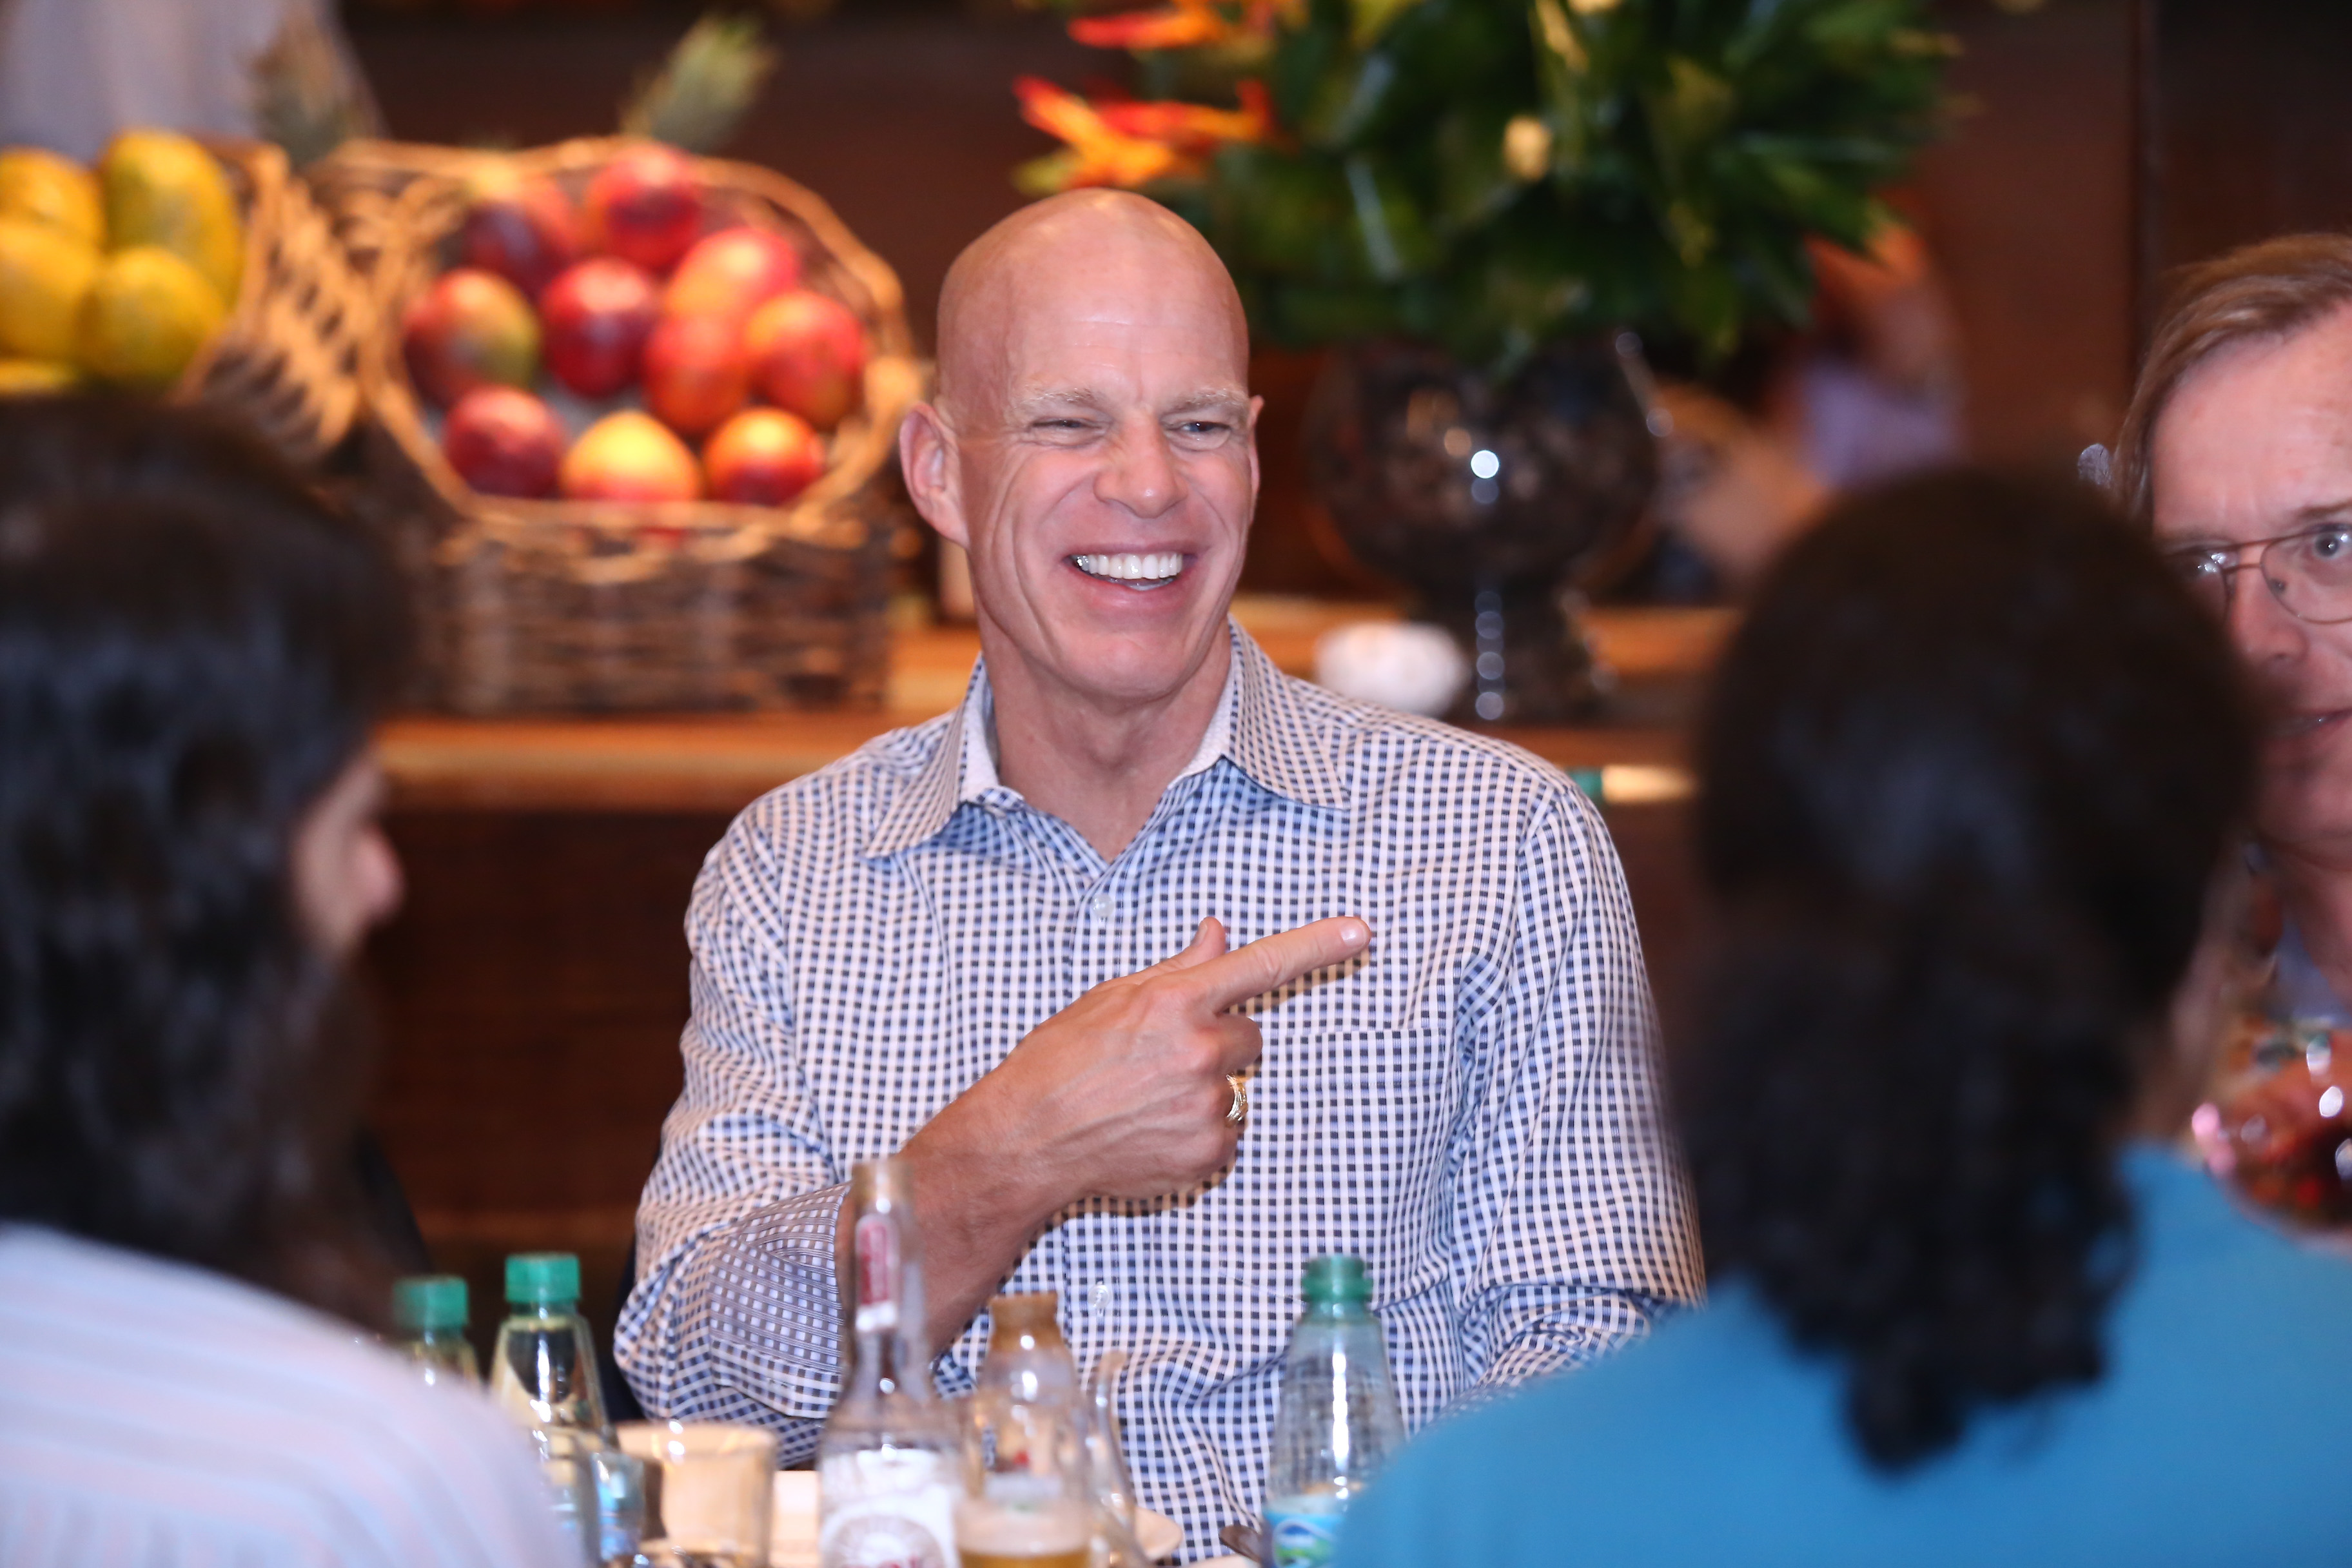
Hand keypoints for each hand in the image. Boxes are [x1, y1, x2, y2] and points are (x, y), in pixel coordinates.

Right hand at [892, 913, 1369, 1348]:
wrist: (1027, 1139)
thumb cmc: (1060, 1060)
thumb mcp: (1112, 998)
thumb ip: (1178, 969)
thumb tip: (1219, 933)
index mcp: (1175, 1001)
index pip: (1260, 964)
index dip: (1316, 945)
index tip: (1359, 931)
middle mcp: (1199, 1050)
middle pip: (1251, 1036)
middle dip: (1219, 1041)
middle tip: (1164, 1056)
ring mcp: (1207, 1106)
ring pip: (1238, 1086)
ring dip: (1208, 1088)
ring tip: (1149, 1097)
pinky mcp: (1208, 1153)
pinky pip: (1227, 1131)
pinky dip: (1199, 1130)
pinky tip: (1153, 1128)